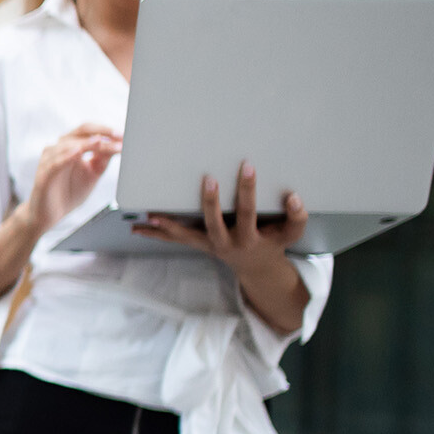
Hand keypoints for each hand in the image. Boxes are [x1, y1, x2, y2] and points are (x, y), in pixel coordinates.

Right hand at [19, 122, 121, 234]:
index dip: (107, 131)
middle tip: (119, 136)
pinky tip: (77, 152)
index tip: (124, 136)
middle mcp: (59, 148)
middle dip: (101, 132)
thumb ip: (103, 158)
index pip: (90, 131)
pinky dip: (66, 156)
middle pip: (81, 131)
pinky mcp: (44, 174)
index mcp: (71, 146)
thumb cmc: (68, 192)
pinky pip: (55, 162)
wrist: (50, 214)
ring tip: (103, 144)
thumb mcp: (93, 173)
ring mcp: (50, 159)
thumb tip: (118, 144)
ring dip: (88, 144)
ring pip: (69, 144)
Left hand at [135, 161, 306, 271]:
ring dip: (167, 227)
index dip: (248, 190)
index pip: (249, 211)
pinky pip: (174, 240)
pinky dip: (156, 234)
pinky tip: (136, 227)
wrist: (257, 266)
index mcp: (249, 237)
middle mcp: (226, 243)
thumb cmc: (273, 243)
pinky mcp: (197, 244)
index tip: (247, 167)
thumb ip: (297, 217)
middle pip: (214, 222)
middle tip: (207, 179)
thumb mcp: (291, 234)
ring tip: (149, 215)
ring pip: (185, 237)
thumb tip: (293, 197)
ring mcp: (208, 244)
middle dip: (210, 202)